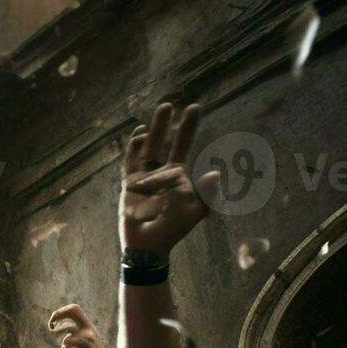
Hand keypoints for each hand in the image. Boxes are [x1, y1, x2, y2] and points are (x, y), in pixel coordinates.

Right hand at [120, 103, 220, 254]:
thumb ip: (207, 193)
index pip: (182, 145)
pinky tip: (140, 135)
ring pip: (148, 146)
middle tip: (170, 103)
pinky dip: (135, 147)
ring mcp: (143, 175)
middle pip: (163, 141)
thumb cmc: (174, 227)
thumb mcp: (197, 210)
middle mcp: (159, 170)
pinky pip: (131, 161)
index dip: (188, 127)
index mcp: (177, 174)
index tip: (193, 107)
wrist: (150, 243)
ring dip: (153, 129)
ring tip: (162, 109)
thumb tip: (217, 173)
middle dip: (166, 123)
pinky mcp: (130, 182)